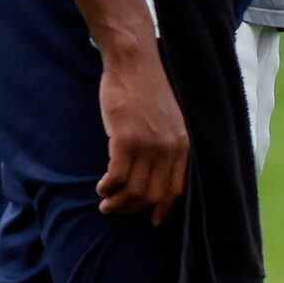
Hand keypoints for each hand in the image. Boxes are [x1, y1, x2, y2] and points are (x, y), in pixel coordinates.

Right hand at [97, 42, 188, 223]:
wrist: (134, 62)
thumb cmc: (147, 89)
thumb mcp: (170, 119)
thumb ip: (168, 143)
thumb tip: (156, 171)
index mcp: (182, 144)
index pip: (177, 189)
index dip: (164, 208)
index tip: (153, 220)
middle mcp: (169, 148)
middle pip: (153, 194)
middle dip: (134, 209)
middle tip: (117, 210)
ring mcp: (149, 145)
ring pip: (134, 190)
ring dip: (117, 203)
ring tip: (106, 203)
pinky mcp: (126, 140)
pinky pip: (117, 177)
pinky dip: (107, 188)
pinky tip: (101, 188)